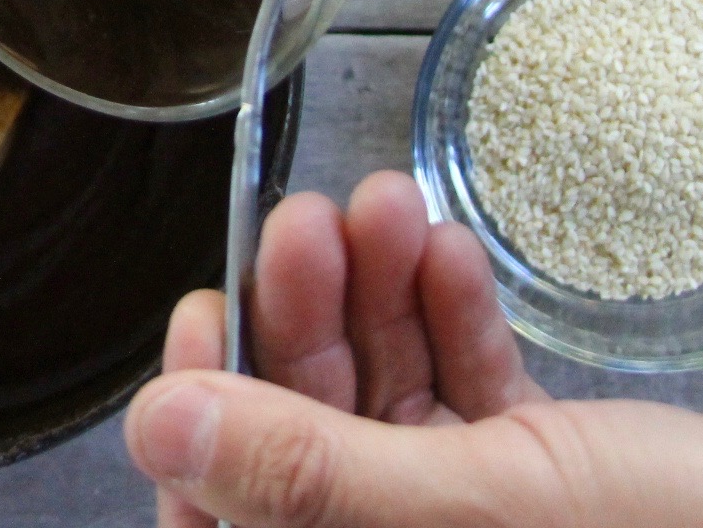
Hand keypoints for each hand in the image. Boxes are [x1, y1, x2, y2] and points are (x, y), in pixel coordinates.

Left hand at [124, 171, 702, 527]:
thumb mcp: (476, 512)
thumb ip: (306, 472)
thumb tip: (154, 425)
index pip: (233, 523)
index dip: (207, 418)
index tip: (207, 308)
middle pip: (312, 439)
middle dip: (306, 320)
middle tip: (315, 218)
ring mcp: (487, 524)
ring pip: (386, 402)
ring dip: (378, 298)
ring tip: (385, 206)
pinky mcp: (549, 478)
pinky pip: (467, 392)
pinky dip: (452, 319)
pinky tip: (452, 255)